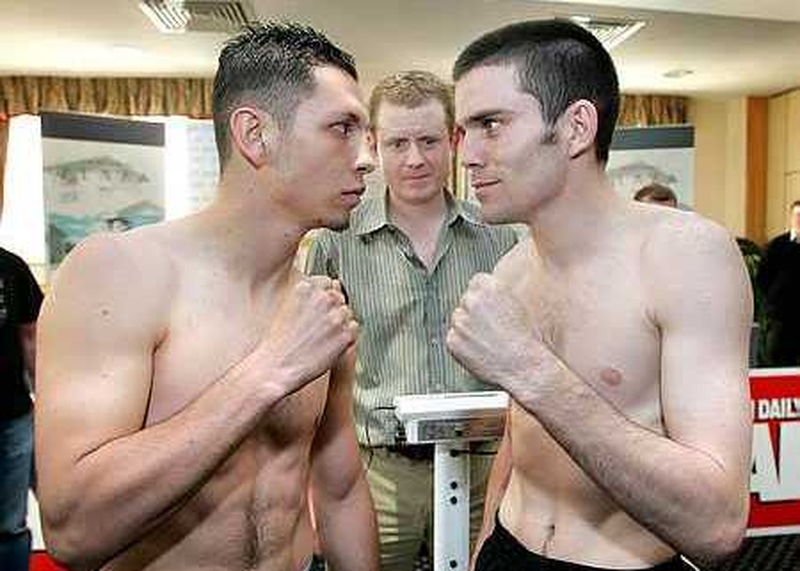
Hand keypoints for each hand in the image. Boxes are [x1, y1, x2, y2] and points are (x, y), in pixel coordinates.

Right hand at [258, 276, 357, 395]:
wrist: (276, 368)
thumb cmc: (277, 343)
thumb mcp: (286, 308)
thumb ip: (307, 297)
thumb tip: (327, 289)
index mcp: (307, 288)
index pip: (327, 282)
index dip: (323, 298)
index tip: (316, 310)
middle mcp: (323, 298)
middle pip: (339, 297)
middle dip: (332, 310)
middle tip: (318, 329)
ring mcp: (336, 316)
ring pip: (347, 313)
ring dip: (339, 324)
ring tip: (321, 338)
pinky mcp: (345, 334)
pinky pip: (353, 329)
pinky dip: (345, 337)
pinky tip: (329, 345)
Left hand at [446, 273, 552, 398]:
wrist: (523, 365)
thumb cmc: (524, 338)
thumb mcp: (515, 304)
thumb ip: (494, 294)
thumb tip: (481, 293)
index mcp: (489, 287)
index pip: (476, 282)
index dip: (483, 296)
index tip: (490, 308)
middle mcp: (472, 301)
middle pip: (466, 301)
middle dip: (474, 312)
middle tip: (490, 327)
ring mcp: (460, 321)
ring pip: (459, 319)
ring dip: (467, 328)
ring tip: (487, 340)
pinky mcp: (452, 340)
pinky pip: (453, 338)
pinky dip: (462, 344)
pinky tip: (480, 350)